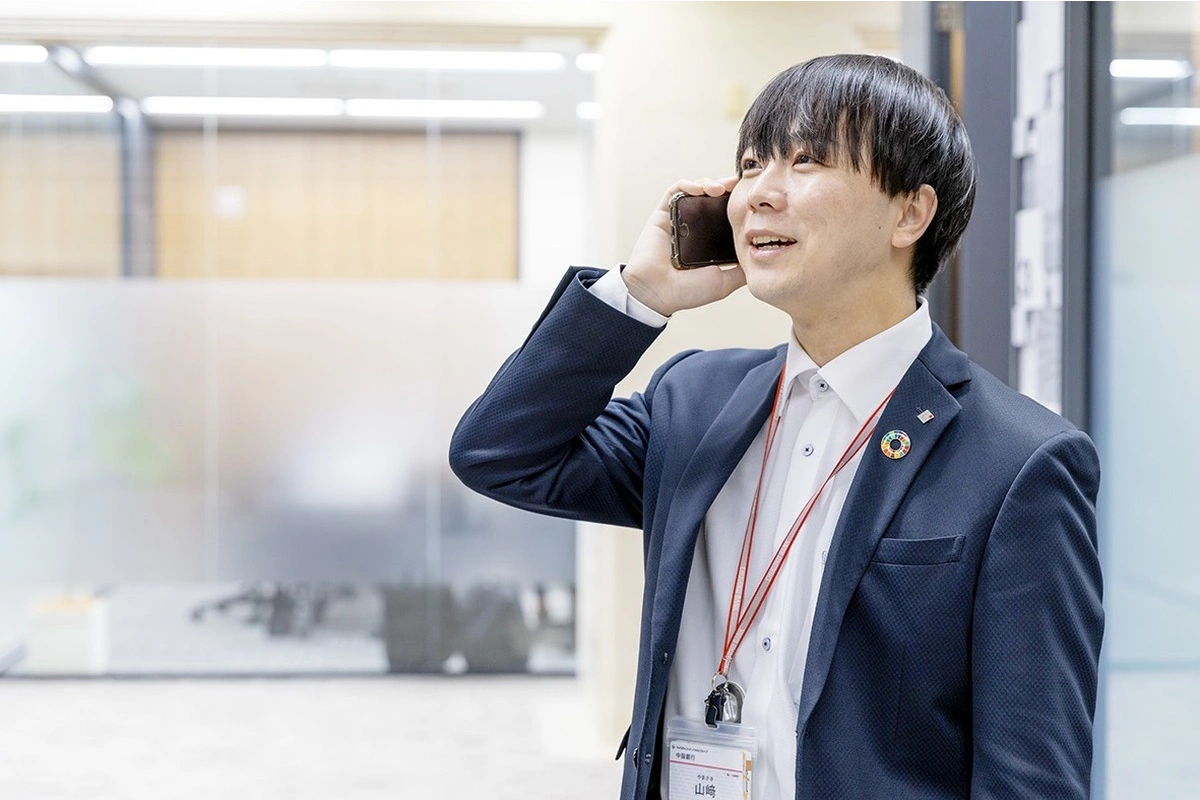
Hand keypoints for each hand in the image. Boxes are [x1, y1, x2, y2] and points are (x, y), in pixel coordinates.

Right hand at [621, 177, 745, 316]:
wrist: (658, 294)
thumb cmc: (686, 291)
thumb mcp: (724, 281)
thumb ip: (741, 271)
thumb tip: (763, 261)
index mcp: (707, 240)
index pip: (724, 214)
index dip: (737, 202)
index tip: (751, 197)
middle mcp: (693, 228)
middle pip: (711, 199)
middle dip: (726, 188)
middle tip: (739, 185)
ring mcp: (677, 220)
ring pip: (695, 191)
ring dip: (709, 183)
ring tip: (721, 189)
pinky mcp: (662, 214)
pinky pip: (674, 191)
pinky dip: (688, 184)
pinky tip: (700, 189)